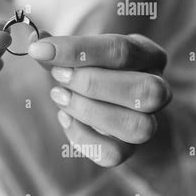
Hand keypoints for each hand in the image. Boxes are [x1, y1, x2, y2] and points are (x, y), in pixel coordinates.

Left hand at [28, 33, 171, 166]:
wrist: (106, 99)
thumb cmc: (91, 67)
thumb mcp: (79, 51)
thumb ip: (57, 46)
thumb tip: (37, 41)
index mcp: (148, 55)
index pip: (122, 50)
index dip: (78, 50)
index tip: (41, 50)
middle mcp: (157, 90)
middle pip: (145, 91)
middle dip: (92, 83)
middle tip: (58, 76)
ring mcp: (148, 123)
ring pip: (136, 127)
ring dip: (88, 111)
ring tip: (59, 96)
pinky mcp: (129, 149)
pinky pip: (114, 154)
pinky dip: (82, 137)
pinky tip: (64, 117)